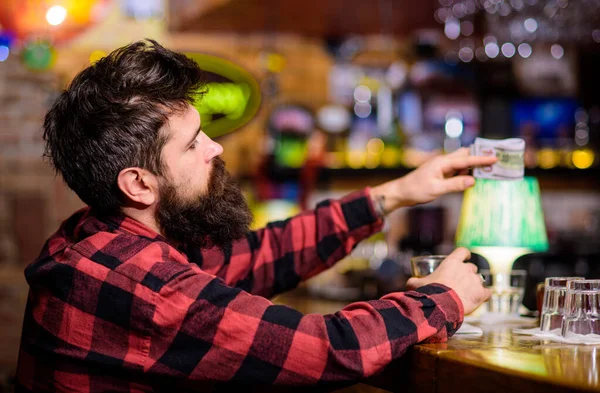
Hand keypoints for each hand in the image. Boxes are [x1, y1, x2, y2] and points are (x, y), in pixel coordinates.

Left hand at [370, 148, 497, 212]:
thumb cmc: (416, 190)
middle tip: (496, 159)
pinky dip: (467, 172)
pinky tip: (475, 177)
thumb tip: (472, 180)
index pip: (466, 159)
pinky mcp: (442, 174)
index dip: (481, 159)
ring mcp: (443, 168)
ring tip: (490, 169)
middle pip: (466, 155)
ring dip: (475, 165)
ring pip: (463, 163)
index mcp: (443, 163)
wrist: (402, 192)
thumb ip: (455, 184)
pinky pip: (458, 171)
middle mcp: (444, 162)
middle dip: (480, 156)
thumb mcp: (436, 189)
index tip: (495, 158)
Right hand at [406, 248, 490, 314]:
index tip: (465, 258)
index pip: (463, 251)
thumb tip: (410, 282)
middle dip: (468, 274)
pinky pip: (487, 292)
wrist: (441, 304)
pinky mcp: (481, 293)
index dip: (464, 255)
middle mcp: (466, 268)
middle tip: (461, 282)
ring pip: (479, 280)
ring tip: (468, 294)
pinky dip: (484, 296)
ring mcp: (475, 280)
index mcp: (452, 262)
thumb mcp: (417, 283)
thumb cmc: (429, 291)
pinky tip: (479, 300)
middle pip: (472, 267)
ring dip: (475, 285)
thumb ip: (415, 281)